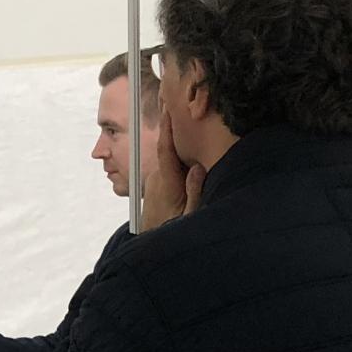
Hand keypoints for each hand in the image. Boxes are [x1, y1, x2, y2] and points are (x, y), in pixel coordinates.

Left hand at [138, 110, 205, 231]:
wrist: (154, 243)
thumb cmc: (173, 231)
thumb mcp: (190, 216)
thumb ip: (195, 192)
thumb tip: (198, 168)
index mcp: (167, 183)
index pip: (165, 150)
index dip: (167, 128)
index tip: (168, 108)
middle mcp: (157, 178)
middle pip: (172, 151)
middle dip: (182, 138)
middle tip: (195, 119)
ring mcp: (153, 180)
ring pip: (171, 161)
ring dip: (182, 155)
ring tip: (198, 147)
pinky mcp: (154, 184)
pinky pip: (169, 168)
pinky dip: (179, 165)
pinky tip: (190, 171)